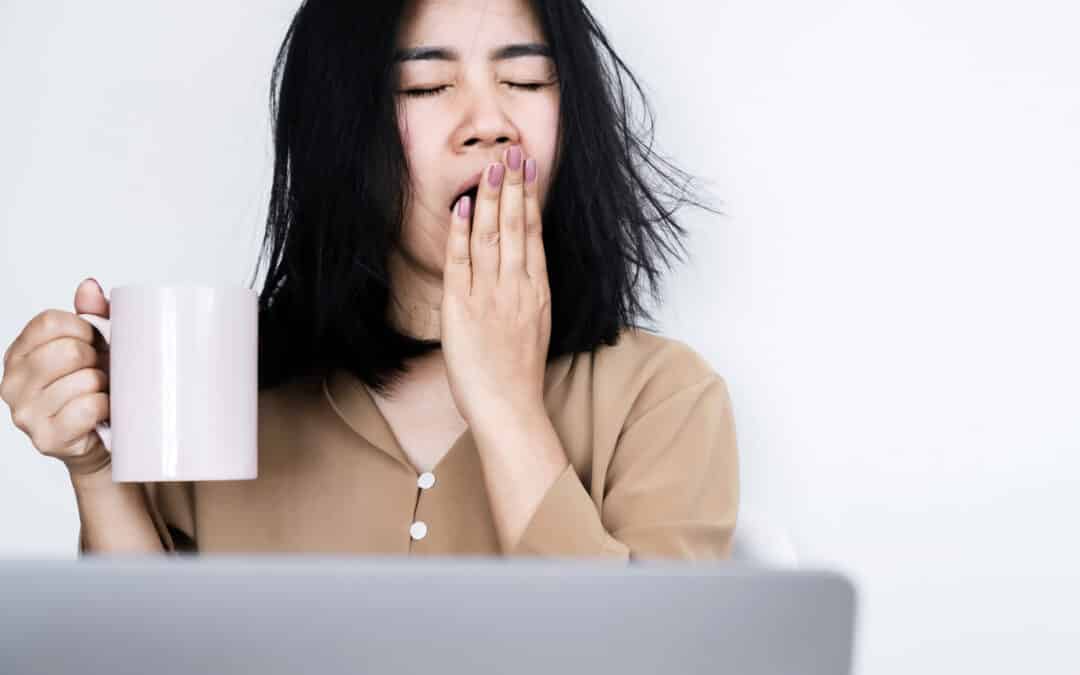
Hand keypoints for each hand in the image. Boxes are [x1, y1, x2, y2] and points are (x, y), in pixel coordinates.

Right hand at [0, 278, 112, 475]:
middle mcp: (12, 383)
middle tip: (98, 372)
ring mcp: (26, 413)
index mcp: (19, 354)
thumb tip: (89, 286)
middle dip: (95, 359)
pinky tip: (102, 411)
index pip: (51, 322)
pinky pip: (88, 408)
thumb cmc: (98, 388)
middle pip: (68, 350)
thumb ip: (92, 313)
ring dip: (103, 386)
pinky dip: (105, 407)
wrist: (104, 441)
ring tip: (100, 394)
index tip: (93, 342)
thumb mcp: (96, 345)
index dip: (84, 328)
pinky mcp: (47, 438)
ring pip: (83, 380)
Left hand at [441, 145, 550, 425]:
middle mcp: (517, 287)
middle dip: (513, 187)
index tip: (528, 171)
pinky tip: (462, 208)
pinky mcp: (464, 308)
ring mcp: (491, 296)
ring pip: (491, 237)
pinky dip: (461, 234)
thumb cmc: (520, 374)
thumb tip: (521, 266)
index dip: (529, 199)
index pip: (533, 234)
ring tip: (491, 168)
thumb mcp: (536, 326)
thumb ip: (527, 294)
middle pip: (515, 227)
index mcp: (537, 291)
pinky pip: (461, 263)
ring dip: (489, 200)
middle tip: (512, 153)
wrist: (508, 407)